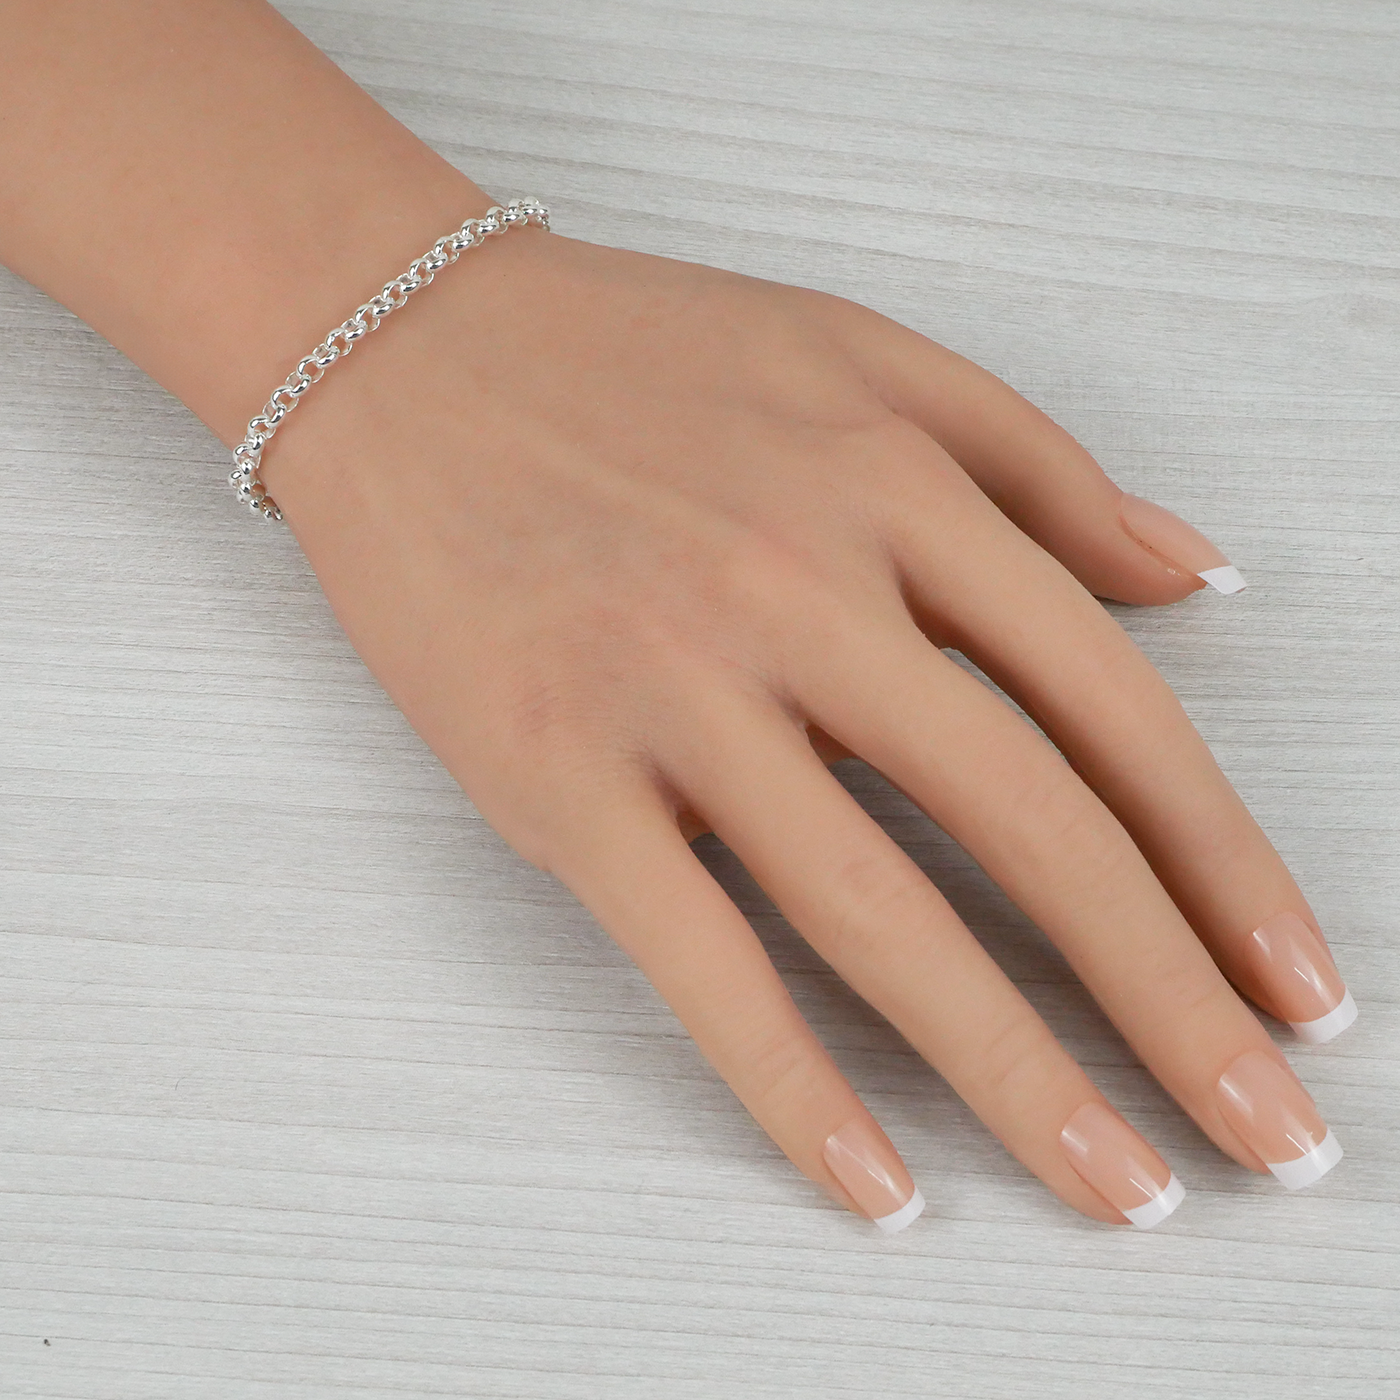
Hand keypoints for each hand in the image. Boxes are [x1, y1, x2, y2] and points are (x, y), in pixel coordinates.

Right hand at [261, 225, 1351, 1230]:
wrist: (405, 348)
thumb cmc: (632, 354)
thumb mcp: (865, 359)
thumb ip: (1039, 469)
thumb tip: (1191, 576)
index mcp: (897, 490)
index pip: (1113, 712)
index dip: (1225, 866)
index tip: (1296, 985)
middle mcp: (802, 590)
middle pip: (1032, 828)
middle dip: (1169, 1003)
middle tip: (1258, 1137)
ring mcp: (672, 687)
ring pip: (879, 913)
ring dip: (1016, 1072)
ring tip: (1114, 1186)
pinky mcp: (554, 770)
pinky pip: (694, 953)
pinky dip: (789, 1084)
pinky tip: (876, 1181)